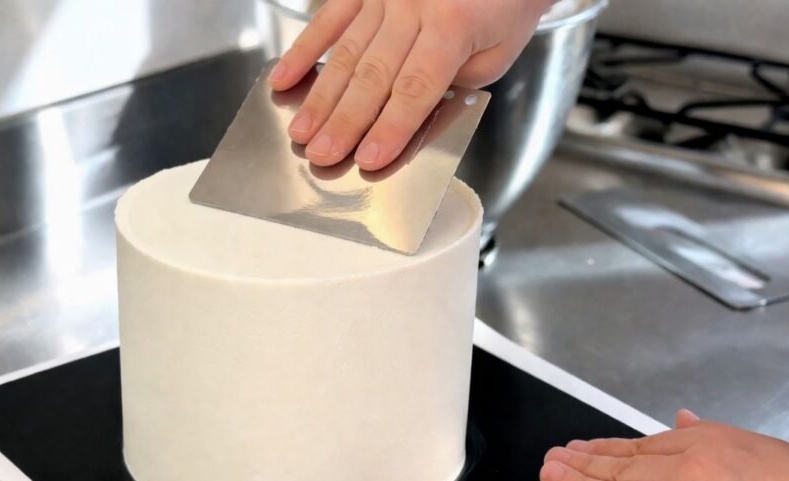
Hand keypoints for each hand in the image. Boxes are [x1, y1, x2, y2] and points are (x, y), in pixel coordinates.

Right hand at [268, 0, 551, 169]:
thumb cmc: (504, 3)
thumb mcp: (499, 50)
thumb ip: (457, 83)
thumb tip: (411, 113)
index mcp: (453, 24)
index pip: (416, 88)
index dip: (391, 126)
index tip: (369, 158)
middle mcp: (413, 5)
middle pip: (373, 75)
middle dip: (345, 121)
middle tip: (322, 155)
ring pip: (346, 52)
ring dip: (321, 97)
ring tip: (302, 132)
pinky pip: (329, 19)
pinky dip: (304, 50)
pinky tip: (284, 78)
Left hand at [539, 409, 788, 480]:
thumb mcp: (756, 448)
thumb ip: (709, 434)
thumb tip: (679, 419)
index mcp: (703, 446)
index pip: (636, 447)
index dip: (601, 449)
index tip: (579, 449)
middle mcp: (688, 478)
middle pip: (620, 470)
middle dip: (579, 465)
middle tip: (552, 462)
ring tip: (552, 480)